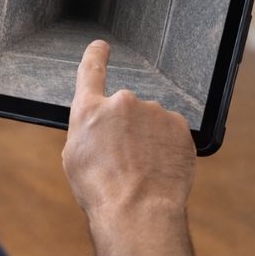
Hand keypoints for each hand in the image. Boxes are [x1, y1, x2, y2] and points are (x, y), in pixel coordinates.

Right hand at [63, 40, 202, 255]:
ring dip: (146, 139)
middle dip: (125, 130)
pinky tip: (158, 169)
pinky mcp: (179, 126)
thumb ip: (87, 131)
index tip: (101, 46)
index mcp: (90, 109)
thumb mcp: (75, 158)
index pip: (91, 71)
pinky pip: (169, 133)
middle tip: (122, 161)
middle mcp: (122, 102)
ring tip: (141, 171)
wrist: (138, 210)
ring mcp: (154, 112)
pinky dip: (165, 147)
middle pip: (124, 111)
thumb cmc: (100, 190)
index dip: (95, 56)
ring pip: (149, 123)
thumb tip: (100, 128)